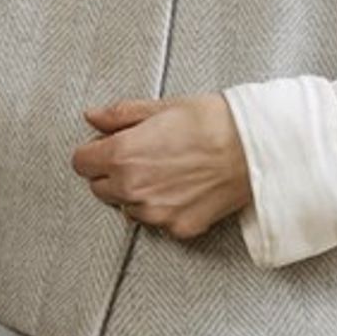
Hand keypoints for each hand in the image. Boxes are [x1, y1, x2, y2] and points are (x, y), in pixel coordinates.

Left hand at [69, 93, 251, 240]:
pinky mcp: (179, 228)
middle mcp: (133, 189)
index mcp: (122, 155)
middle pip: (99, 188)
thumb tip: (93, 117)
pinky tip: (182, 189)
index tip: (106, 147)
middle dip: (112, 174)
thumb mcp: (161, 107)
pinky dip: (164, 209)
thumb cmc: (214, 123)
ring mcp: (156, 213)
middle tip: (139, 158)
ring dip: (136, 194)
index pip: (81, 163)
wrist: (255, 149)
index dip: (93, 152)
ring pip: (127, 208)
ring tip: (165, 172)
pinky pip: (157, 222)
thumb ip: (119, 115)